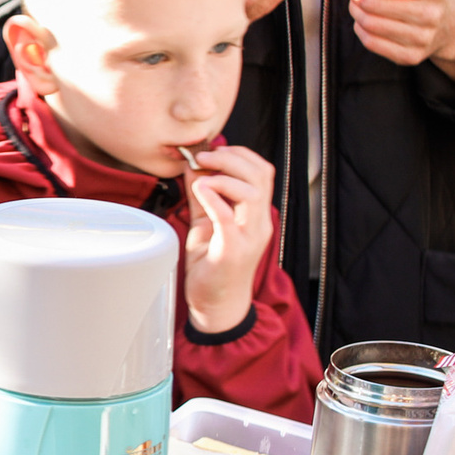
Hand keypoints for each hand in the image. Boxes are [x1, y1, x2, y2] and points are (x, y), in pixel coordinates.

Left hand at [180, 144, 275, 334]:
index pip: (261, 171)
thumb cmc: (212, 266)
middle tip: (203, 154)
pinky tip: (199, 188)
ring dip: (224, 175)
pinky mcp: (232, 252)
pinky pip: (228, 219)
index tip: (212, 148)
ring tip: (201, 172)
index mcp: (255, 214)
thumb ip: (202, 196)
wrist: (215, 305)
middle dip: (231, 157)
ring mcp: (248, 238)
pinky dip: (213, 198)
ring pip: (251, 192)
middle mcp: (258, 223)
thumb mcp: (204, 223)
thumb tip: (193, 166)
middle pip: (260, 175)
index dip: (238, 153)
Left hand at [331, 0, 454, 82]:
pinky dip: (360, 29)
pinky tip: (366, 19)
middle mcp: (429, 14)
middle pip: (371, 3)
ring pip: (368, 23)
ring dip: (355, 10)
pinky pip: (371, 42)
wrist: (452, 24)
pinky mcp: (410, 56)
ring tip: (360, 2)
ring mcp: (421, 38)